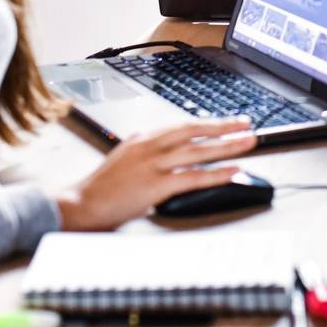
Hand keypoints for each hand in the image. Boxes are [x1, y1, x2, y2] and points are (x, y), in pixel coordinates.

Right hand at [55, 118, 257, 229]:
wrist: (78, 205)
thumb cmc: (100, 187)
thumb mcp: (124, 157)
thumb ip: (146, 151)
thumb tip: (166, 147)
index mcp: (143, 138)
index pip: (183, 125)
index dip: (208, 123)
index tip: (228, 121)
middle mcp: (150, 146)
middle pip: (195, 131)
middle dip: (224, 127)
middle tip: (247, 124)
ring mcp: (153, 165)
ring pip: (198, 151)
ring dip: (227, 146)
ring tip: (248, 143)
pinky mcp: (155, 186)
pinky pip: (192, 178)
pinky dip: (215, 174)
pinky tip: (232, 172)